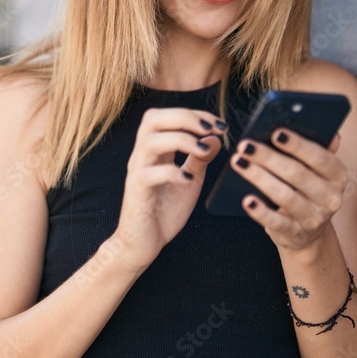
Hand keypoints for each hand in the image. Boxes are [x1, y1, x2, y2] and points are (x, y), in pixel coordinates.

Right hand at [112, 108, 224, 271]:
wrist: (143, 243)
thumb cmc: (164, 211)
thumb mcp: (190, 180)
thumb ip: (200, 159)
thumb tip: (215, 137)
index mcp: (156, 150)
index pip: (169, 117)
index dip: (195, 115)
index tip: (220, 125)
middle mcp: (142, 155)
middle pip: (153, 118)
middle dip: (184, 117)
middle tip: (211, 129)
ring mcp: (137, 171)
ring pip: (149, 141)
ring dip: (180, 140)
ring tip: (203, 151)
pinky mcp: (136, 191)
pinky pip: (149, 174)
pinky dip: (172, 173)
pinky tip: (189, 180)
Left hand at [231, 129, 347, 250]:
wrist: (309, 233)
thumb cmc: (307, 188)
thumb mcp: (317, 170)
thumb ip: (319, 148)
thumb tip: (329, 132)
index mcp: (338, 176)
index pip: (320, 157)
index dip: (298, 144)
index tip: (275, 132)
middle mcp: (330, 198)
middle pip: (297, 174)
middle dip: (268, 157)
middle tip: (245, 145)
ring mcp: (314, 218)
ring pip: (285, 196)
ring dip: (259, 178)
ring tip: (238, 162)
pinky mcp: (295, 234)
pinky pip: (276, 222)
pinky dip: (260, 211)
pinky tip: (246, 200)